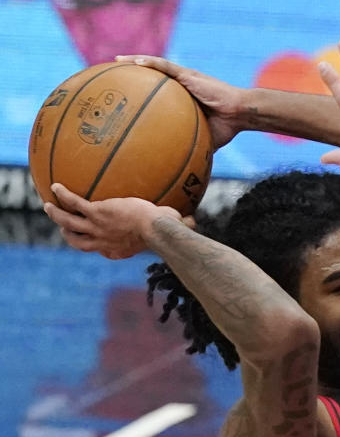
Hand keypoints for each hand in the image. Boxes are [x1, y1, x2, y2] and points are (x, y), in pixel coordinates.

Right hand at [44, 183, 179, 258]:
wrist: (155, 228)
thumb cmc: (165, 229)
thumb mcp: (169, 227)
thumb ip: (179, 224)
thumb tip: (195, 221)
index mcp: (118, 248)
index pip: (104, 251)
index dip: (98, 248)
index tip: (97, 243)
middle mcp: (104, 241)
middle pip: (79, 242)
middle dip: (68, 236)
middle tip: (63, 229)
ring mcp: (97, 228)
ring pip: (69, 225)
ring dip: (57, 216)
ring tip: (48, 206)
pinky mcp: (96, 213)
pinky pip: (74, 203)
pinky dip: (63, 195)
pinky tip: (55, 185)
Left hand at [113, 55, 244, 149]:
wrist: (240, 114)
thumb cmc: (227, 127)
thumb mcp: (203, 139)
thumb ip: (190, 147)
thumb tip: (181, 168)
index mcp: (183, 97)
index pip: (158, 90)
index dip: (142, 89)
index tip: (125, 92)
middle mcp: (182, 84)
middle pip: (153, 74)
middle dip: (133, 71)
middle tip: (113, 71)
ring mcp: (184, 77)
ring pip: (155, 65)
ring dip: (136, 61)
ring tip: (117, 60)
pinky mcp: (189, 75)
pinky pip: (165, 67)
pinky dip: (150, 63)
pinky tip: (135, 61)